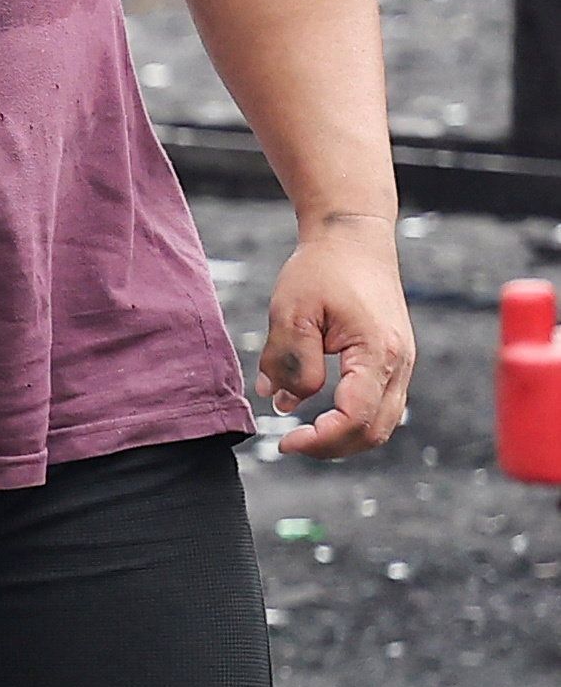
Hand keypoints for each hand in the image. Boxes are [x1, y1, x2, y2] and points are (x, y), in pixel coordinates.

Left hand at [257, 218, 411, 456]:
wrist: (354, 239)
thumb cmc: (321, 270)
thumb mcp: (290, 312)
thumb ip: (289, 361)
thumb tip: (286, 402)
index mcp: (377, 352)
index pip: (354, 418)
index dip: (319, 440)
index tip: (283, 441)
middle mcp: (400, 363)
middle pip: (374, 431)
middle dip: (331, 447)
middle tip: (290, 443)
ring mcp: (402, 364)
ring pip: (382, 424)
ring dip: (343, 438)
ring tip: (303, 434)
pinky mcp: (395, 361)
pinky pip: (381, 407)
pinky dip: (353, 421)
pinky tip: (320, 415)